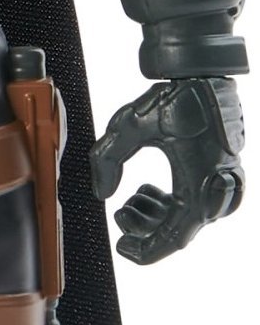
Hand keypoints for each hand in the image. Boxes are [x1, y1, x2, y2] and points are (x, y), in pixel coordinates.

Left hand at [89, 75, 244, 264]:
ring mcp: (221, 181)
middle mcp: (216, 189)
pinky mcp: (219, 171)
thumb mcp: (128, 125)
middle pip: (178, 232)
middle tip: (119, 214)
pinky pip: (196, 203)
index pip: (175, 239)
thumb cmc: (173, 97)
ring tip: (131, 200)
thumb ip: (107, 159)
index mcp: (199, 186)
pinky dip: (170, 203)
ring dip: (156, 216)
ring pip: (187, 220)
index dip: (146, 250)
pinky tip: (147, 189)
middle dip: (145, 229)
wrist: (202, 73)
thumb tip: (103, 193)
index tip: (122, 247)